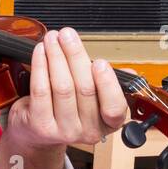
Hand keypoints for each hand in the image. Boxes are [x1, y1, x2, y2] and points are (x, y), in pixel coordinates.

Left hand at [2, 27, 128, 150]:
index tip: (99, 61)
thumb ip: (110, 84)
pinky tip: (41, 52)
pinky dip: (40, 66)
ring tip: (52, 38)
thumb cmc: (70, 109)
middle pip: (84, 89)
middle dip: (75, 55)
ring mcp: (64, 131)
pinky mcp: (41, 126)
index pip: (114, 108)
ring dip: (56, 56)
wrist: (39, 133)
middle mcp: (88, 131)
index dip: (107, 84)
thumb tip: (128, 73)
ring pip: (62, 87)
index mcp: (108, 124)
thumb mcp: (96, 98)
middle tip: (68, 35)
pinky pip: (41, 91)